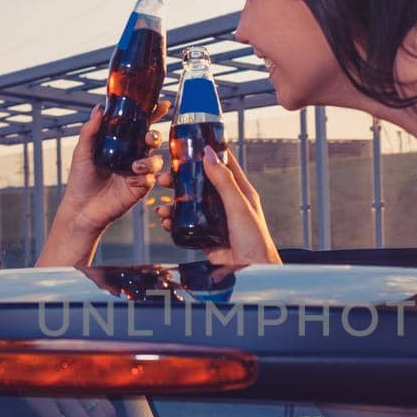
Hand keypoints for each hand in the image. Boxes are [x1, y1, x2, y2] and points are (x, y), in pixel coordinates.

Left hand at [63, 102, 169, 233]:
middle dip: (155, 136)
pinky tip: (131, 179)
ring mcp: (137, 173)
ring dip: (151, 159)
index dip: (152, 115)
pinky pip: (151, 179)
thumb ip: (91, 130)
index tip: (162, 105)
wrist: (81, 209)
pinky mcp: (139, 188)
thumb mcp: (82, 151)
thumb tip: (99, 108)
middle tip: (148, 138)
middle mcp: (131, 157)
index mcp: (120, 145)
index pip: (139, 126)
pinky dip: (144, 177)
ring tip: (136, 165)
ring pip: (156, 160)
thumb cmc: (80, 181)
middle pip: (152, 141)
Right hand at [155, 146, 280, 265]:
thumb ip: (224, 181)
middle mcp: (226, 203)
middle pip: (199, 184)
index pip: (223, 165)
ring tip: (161, 206)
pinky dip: (174, 222)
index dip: (207, 154)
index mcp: (239, 191)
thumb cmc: (255, 239)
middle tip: (165, 179)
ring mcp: (215, 219)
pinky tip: (166, 222)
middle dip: (180, 180)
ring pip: (190, 205)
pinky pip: (186, 225)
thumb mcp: (238, 205)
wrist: (251, 270)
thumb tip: (209, 154)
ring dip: (173, 204)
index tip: (189, 147)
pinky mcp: (206, 235)